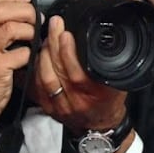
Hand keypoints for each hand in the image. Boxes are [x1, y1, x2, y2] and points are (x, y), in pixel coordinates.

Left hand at [32, 15, 127, 133]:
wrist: (100, 126)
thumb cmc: (109, 102)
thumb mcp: (118, 83)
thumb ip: (110, 65)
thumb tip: (103, 38)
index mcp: (96, 95)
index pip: (78, 73)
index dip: (69, 52)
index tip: (66, 33)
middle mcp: (76, 102)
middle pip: (58, 71)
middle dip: (53, 44)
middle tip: (54, 26)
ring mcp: (60, 106)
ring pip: (45, 77)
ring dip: (43, 54)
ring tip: (46, 37)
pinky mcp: (48, 107)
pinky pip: (36, 85)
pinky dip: (35, 67)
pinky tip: (37, 54)